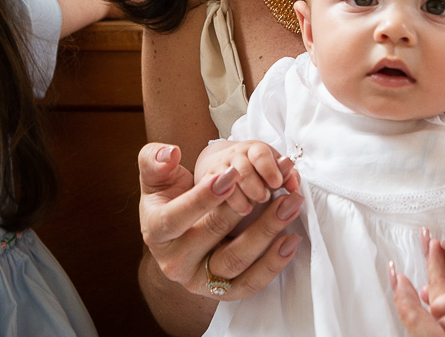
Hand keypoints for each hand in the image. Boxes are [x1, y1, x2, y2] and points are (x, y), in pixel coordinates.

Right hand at [139, 142, 304, 300]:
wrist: (180, 237)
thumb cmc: (170, 200)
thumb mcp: (157, 178)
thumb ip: (155, 160)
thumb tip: (170, 152)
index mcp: (156, 233)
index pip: (175, 218)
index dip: (202, 198)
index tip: (231, 175)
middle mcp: (175, 262)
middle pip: (211, 237)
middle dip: (245, 207)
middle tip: (271, 186)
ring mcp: (200, 281)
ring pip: (235, 262)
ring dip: (266, 233)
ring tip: (289, 206)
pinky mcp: (224, 292)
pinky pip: (251, 283)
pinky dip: (273, 264)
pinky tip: (290, 239)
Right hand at [194, 140, 300, 215]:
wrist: (224, 166)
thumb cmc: (256, 170)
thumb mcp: (273, 169)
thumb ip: (288, 176)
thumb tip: (295, 187)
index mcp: (255, 150)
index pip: (261, 154)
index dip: (269, 169)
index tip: (277, 184)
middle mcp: (236, 156)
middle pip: (244, 169)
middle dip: (255, 186)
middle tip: (264, 197)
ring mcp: (220, 168)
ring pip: (227, 182)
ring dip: (241, 197)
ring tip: (250, 208)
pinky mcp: (207, 182)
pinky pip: (213, 192)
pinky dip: (227, 202)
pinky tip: (239, 210)